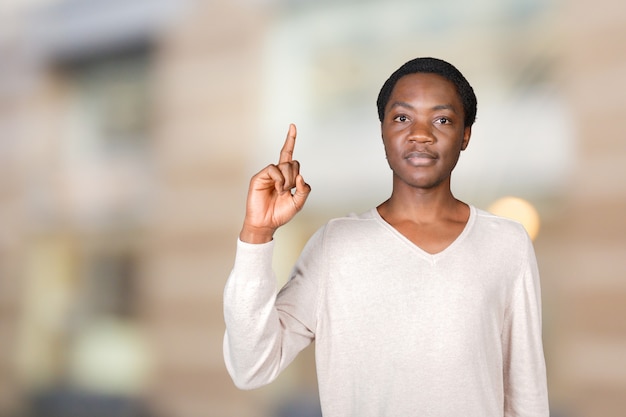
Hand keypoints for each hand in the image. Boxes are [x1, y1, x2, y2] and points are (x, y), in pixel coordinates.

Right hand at [239, 124, 310, 243]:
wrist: (266, 223)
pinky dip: (279, 180)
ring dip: (288, 180)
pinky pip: (273, 170)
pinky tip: (277, 189)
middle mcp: (277, 172)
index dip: (290, 140)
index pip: (289, 154)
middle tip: (289, 190)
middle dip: (295, 176)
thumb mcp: (298, 203)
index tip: (293, 126)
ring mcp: (268, 174)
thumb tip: (301, 177)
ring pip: (284, 166)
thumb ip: (304, 190)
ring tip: (282, 192)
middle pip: (293, 162)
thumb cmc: (280, 213)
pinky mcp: (259, 177)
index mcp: (286, 176)